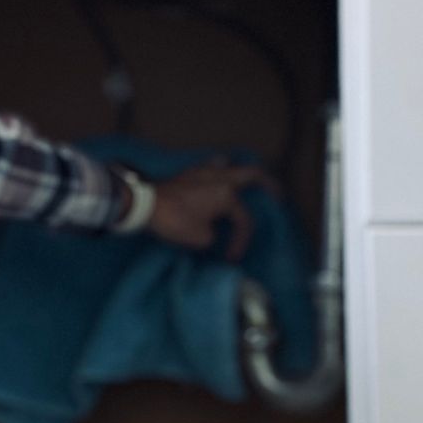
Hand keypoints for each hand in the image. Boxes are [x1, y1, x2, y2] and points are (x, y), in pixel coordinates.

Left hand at [141, 158, 282, 261]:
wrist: (144, 205)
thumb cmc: (174, 221)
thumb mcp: (200, 239)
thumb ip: (213, 236)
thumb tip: (211, 232)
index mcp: (226, 195)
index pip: (243, 220)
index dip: (241, 241)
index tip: (232, 257)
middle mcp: (220, 179)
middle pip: (251, 174)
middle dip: (268, 184)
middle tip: (277, 193)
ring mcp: (203, 172)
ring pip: (230, 165)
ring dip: (240, 173)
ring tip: (247, 182)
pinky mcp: (188, 174)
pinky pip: (210, 168)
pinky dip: (218, 172)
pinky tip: (216, 178)